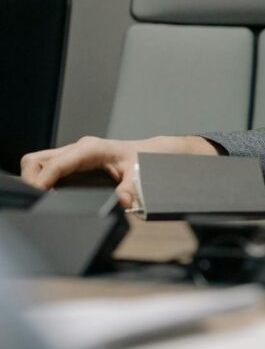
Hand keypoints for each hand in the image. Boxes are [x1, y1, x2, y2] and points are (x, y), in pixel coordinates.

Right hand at [20, 135, 218, 208]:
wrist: (150, 154)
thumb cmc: (143, 160)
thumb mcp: (140, 174)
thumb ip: (132, 187)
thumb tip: (124, 200)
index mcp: (91, 149)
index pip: (56, 164)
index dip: (43, 180)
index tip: (39, 196)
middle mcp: (78, 148)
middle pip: (38, 160)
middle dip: (32, 179)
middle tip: (36, 200)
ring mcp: (73, 153)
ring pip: (38, 162)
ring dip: (34, 178)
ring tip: (39, 198)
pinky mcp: (72, 160)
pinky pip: (47, 166)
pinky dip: (41, 178)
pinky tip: (47, 193)